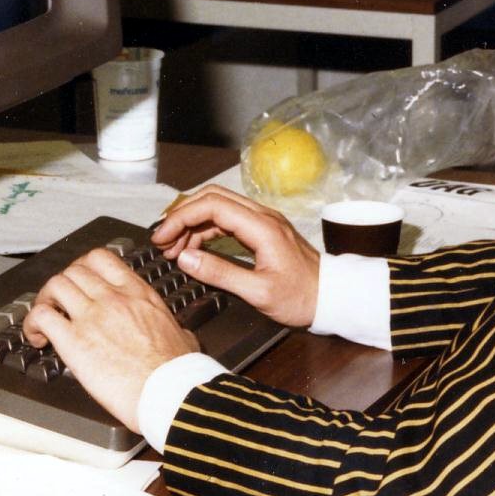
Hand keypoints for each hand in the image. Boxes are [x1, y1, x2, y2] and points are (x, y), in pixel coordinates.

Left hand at [22, 247, 199, 431]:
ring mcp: (92, 316)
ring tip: (45, 321)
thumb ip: (175, 330)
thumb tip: (180, 336)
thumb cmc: (178, 372)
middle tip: (59, 304)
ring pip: (55, 285)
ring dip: (45, 301)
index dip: (82, 268)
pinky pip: (41, 316)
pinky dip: (32, 324)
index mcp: (139, 294)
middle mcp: (114, 298)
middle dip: (62, 285)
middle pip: (73, 270)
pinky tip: (38, 338)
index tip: (80, 283)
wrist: (169, 392)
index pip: (101, 259)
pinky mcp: (74, 341)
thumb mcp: (183, 337)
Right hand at [150, 185, 320, 327]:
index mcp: (262, 227)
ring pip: (219, 206)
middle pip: (213, 197)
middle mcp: (262, 216)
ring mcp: (263, 221)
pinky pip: (228, 219)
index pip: (212, 205)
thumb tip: (185, 258)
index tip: (162, 238)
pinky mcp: (262, 230)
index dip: (181, 217)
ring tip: (174, 250)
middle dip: (183, 215)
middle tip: (163, 241)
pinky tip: (194, 248)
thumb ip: (220, 273)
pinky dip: (206, 229)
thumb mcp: (258, 292)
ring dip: (193, 223)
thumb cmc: (300, 298)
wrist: (331, 297)